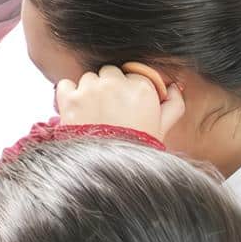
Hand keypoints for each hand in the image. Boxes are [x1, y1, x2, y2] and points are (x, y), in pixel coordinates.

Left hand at [55, 65, 185, 141]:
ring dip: (90, 90)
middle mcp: (116, 83)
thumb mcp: (163, 127)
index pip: (133, 74)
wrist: (109, 169)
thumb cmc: (138, 148)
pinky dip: (68, 94)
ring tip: (94, 113)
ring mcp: (91, 89)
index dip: (129, 88)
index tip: (127, 103)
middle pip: (110, 72)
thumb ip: (173, 104)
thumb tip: (174, 87)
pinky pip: (66, 84)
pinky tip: (76, 109)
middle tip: (110, 108)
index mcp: (142, 87)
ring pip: (88, 77)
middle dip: (110, 87)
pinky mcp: (70, 99)